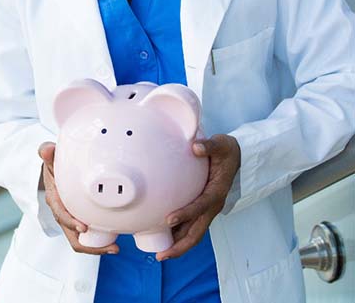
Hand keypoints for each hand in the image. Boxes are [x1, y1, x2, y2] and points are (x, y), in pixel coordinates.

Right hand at [37, 142, 119, 255]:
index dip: (70, 222)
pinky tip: (115, 238)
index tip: (83, 227)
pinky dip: (99, 240)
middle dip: (90, 246)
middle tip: (110, 247)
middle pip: (73, 237)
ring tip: (116, 248)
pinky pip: (88, 236)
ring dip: (97, 247)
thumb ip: (47, 153)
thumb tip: (47, 149)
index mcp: (55, 199)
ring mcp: (71, 219)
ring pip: (81, 241)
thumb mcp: (50, 159)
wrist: (53, 172)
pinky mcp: (79, 220)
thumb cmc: (54, 166)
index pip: (61, 214)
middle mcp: (62, 213)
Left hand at [156, 134, 240, 260]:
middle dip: (180, 246)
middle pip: (197, 232)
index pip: (200, 206)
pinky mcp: (205, 207)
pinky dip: (181, 234)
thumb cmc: (227, 150)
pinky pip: (193, 225)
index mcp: (216, 192)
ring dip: (179, 245)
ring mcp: (209, 209)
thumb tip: (195, 147)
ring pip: (195, 232)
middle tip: (161, 256)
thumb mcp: (221, 144)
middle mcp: (213, 205)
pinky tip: (166, 235)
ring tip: (161, 254)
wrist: (239, 155)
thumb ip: (209, 146)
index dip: (185, 214)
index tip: (168, 219)